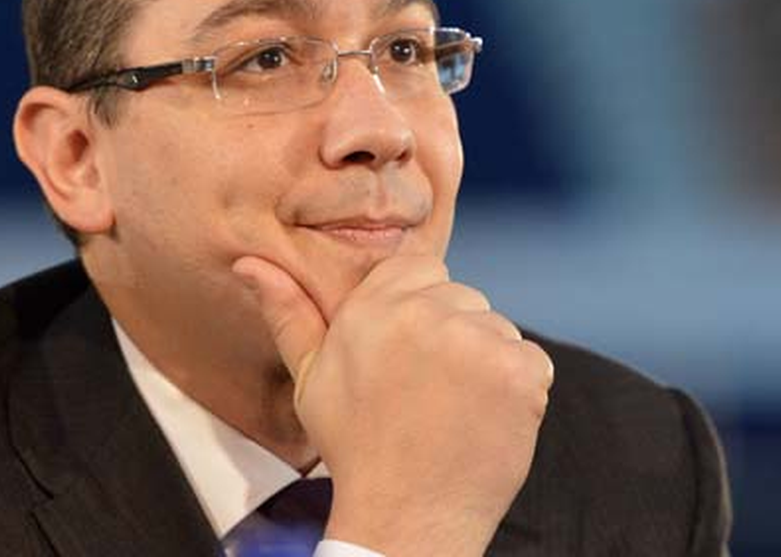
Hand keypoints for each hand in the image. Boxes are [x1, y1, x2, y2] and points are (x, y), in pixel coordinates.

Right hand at [232, 254, 554, 555]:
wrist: (405, 517)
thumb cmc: (355, 447)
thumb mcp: (310, 377)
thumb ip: (287, 312)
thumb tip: (250, 263)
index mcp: (374, 306)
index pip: (421, 268)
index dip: (417, 310)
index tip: (408, 355)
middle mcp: (427, 314)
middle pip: (462, 298)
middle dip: (452, 335)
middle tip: (428, 391)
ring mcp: (478, 341)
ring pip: (496, 328)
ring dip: (486, 361)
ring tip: (454, 409)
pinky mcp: (519, 371)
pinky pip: (530, 360)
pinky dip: (517, 388)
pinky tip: (484, 419)